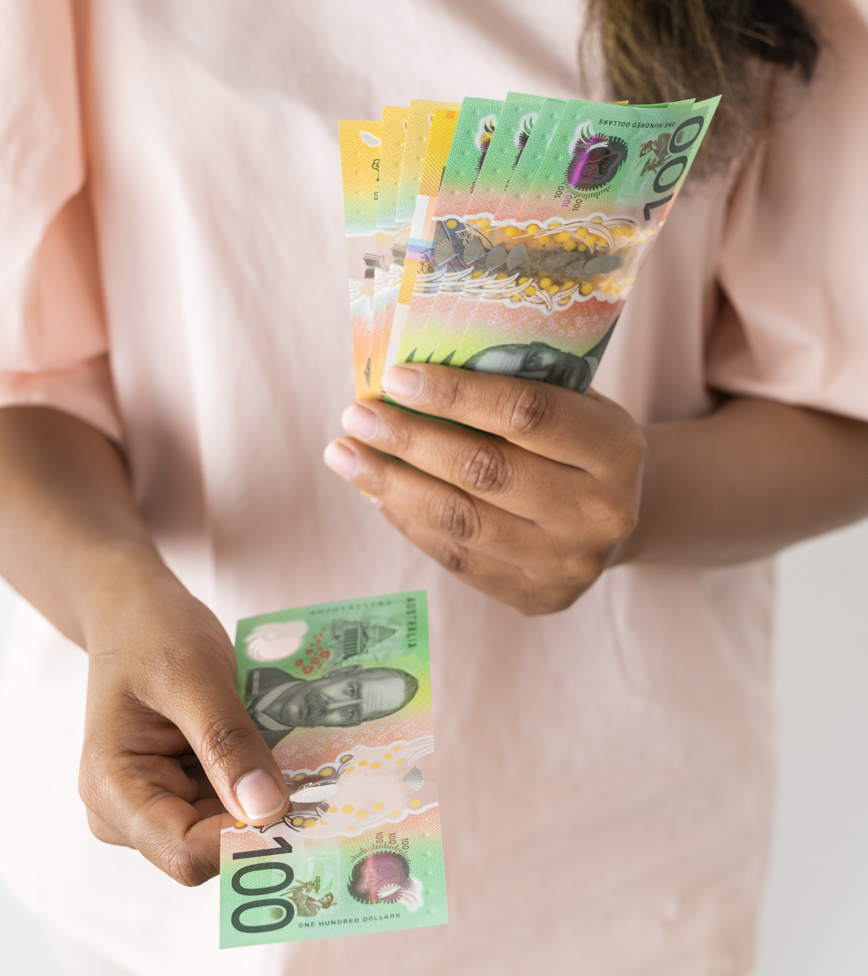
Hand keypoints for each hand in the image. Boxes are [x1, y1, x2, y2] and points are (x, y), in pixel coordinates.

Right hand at [79, 566, 288, 884]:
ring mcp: (154, 808)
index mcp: (112, 791)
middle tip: (319, 779)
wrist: (131, 611)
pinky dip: (260, 785)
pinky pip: (230, 809)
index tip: (304, 806)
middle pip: (208, 851)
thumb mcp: (193, 676)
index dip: (245, 841)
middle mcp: (126, 815)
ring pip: (226, 833)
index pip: (185, 853)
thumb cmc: (150, 633)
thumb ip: (226, 743)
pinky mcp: (180, 796)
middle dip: (262, 820)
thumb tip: (269, 812)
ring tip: (301, 754)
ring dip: (267, 801)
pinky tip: (282, 753)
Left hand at [323, 364, 645, 614]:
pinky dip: (409, 522)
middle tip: (355, 416)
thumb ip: (515, 385)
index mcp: (616, 449)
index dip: (456, 395)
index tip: (395, 377)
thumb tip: (410, 377)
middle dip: (409, 440)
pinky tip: (375, 492)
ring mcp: (569, 564)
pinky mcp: (538, 598)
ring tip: (346, 455)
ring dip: (392, 485)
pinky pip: (457, 559)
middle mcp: (599, 513)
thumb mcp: (576, 399)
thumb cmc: (581, 439)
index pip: (527, 414)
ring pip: (462, 523)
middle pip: (485, 472)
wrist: (629, 515)